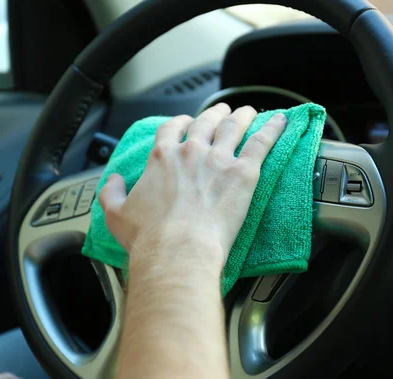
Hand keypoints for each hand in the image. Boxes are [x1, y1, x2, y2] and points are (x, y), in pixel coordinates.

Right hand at [99, 103, 286, 279]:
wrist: (177, 251)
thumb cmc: (148, 237)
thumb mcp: (115, 214)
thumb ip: (111, 192)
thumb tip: (112, 181)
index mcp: (162, 157)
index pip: (171, 129)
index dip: (180, 123)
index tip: (186, 123)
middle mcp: (191, 151)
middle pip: (206, 122)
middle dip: (215, 114)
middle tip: (222, 112)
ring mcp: (219, 159)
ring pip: (234, 127)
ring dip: (242, 116)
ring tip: (249, 112)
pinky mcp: (243, 172)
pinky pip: (262, 143)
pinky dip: (273, 129)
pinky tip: (281, 121)